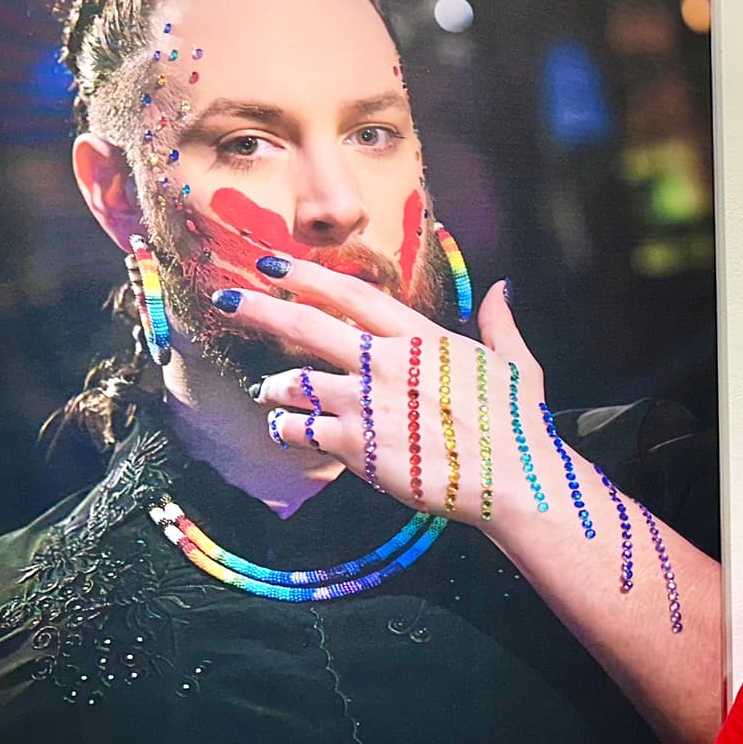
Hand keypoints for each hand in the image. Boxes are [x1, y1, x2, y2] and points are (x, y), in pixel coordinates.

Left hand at [229, 256, 542, 529]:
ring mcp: (366, 404)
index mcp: (420, 338)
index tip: (273, 263)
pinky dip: (285, 428)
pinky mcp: (355, 446)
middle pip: (305, 326)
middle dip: (259, 309)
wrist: (512, 480)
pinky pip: (299, 430)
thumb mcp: (515, 364)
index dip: (307, 276)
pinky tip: (285, 429)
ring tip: (269, 392)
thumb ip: (500, 322)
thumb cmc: (516, 424)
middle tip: (226, 300)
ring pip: (294, 383)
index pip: (351, 294)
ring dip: (275, 386)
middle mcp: (384, 363)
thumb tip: (502, 288)